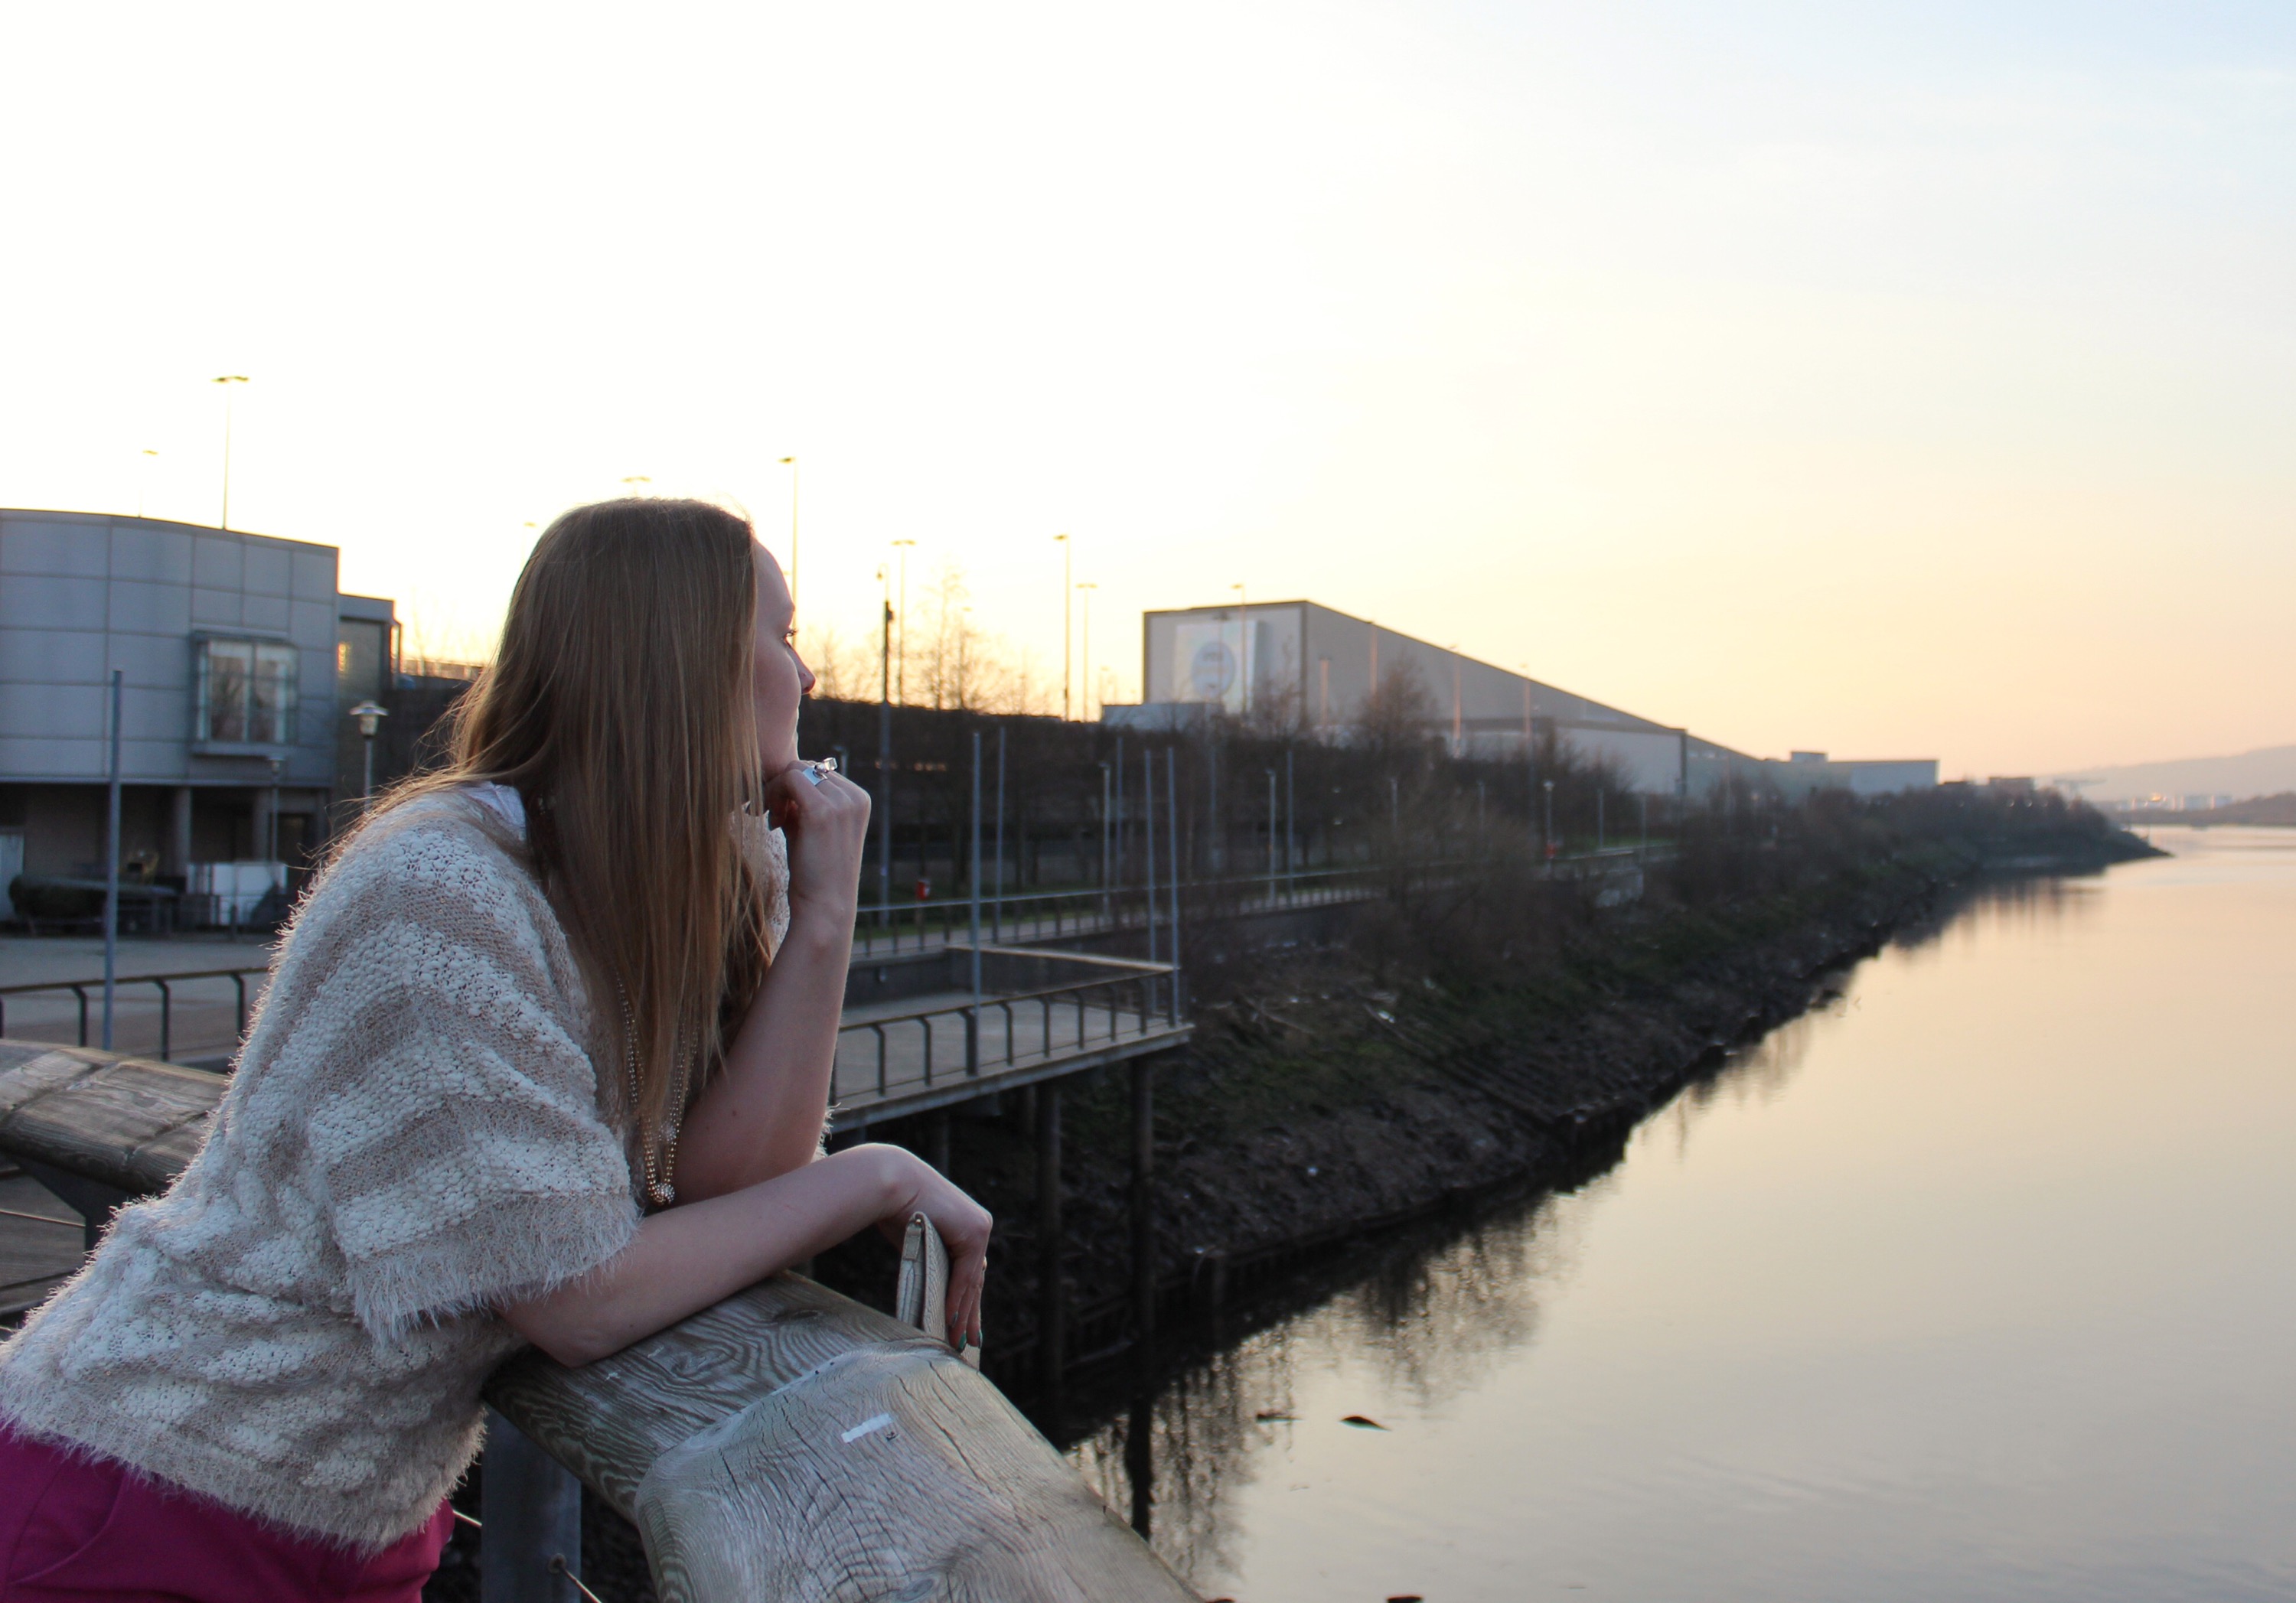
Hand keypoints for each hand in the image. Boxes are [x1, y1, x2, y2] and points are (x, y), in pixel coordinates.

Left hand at [762, 763, 870, 920]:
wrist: (825, 907)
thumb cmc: (816, 873)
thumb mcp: (813, 830)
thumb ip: (804, 804)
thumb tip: (781, 780)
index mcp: (859, 800)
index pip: (818, 771)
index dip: (794, 789)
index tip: (780, 816)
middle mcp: (855, 797)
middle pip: (806, 767)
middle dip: (783, 787)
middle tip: (772, 818)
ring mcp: (842, 802)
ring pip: (796, 770)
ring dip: (776, 790)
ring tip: (772, 821)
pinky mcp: (822, 811)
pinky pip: (789, 779)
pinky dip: (773, 794)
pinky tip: (772, 822)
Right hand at [872, 1147, 991, 1350]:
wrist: (893, 1182)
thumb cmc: (896, 1208)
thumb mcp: (919, 1239)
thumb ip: (931, 1259)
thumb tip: (931, 1286)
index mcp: (967, 1227)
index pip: (970, 1272)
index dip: (967, 1301)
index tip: (965, 1325)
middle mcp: (978, 1227)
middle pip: (975, 1280)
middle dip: (971, 1314)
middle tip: (969, 1342)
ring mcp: (979, 1229)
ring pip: (972, 1281)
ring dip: (964, 1314)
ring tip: (958, 1341)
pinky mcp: (974, 1232)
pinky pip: (965, 1275)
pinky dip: (957, 1300)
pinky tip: (953, 1320)